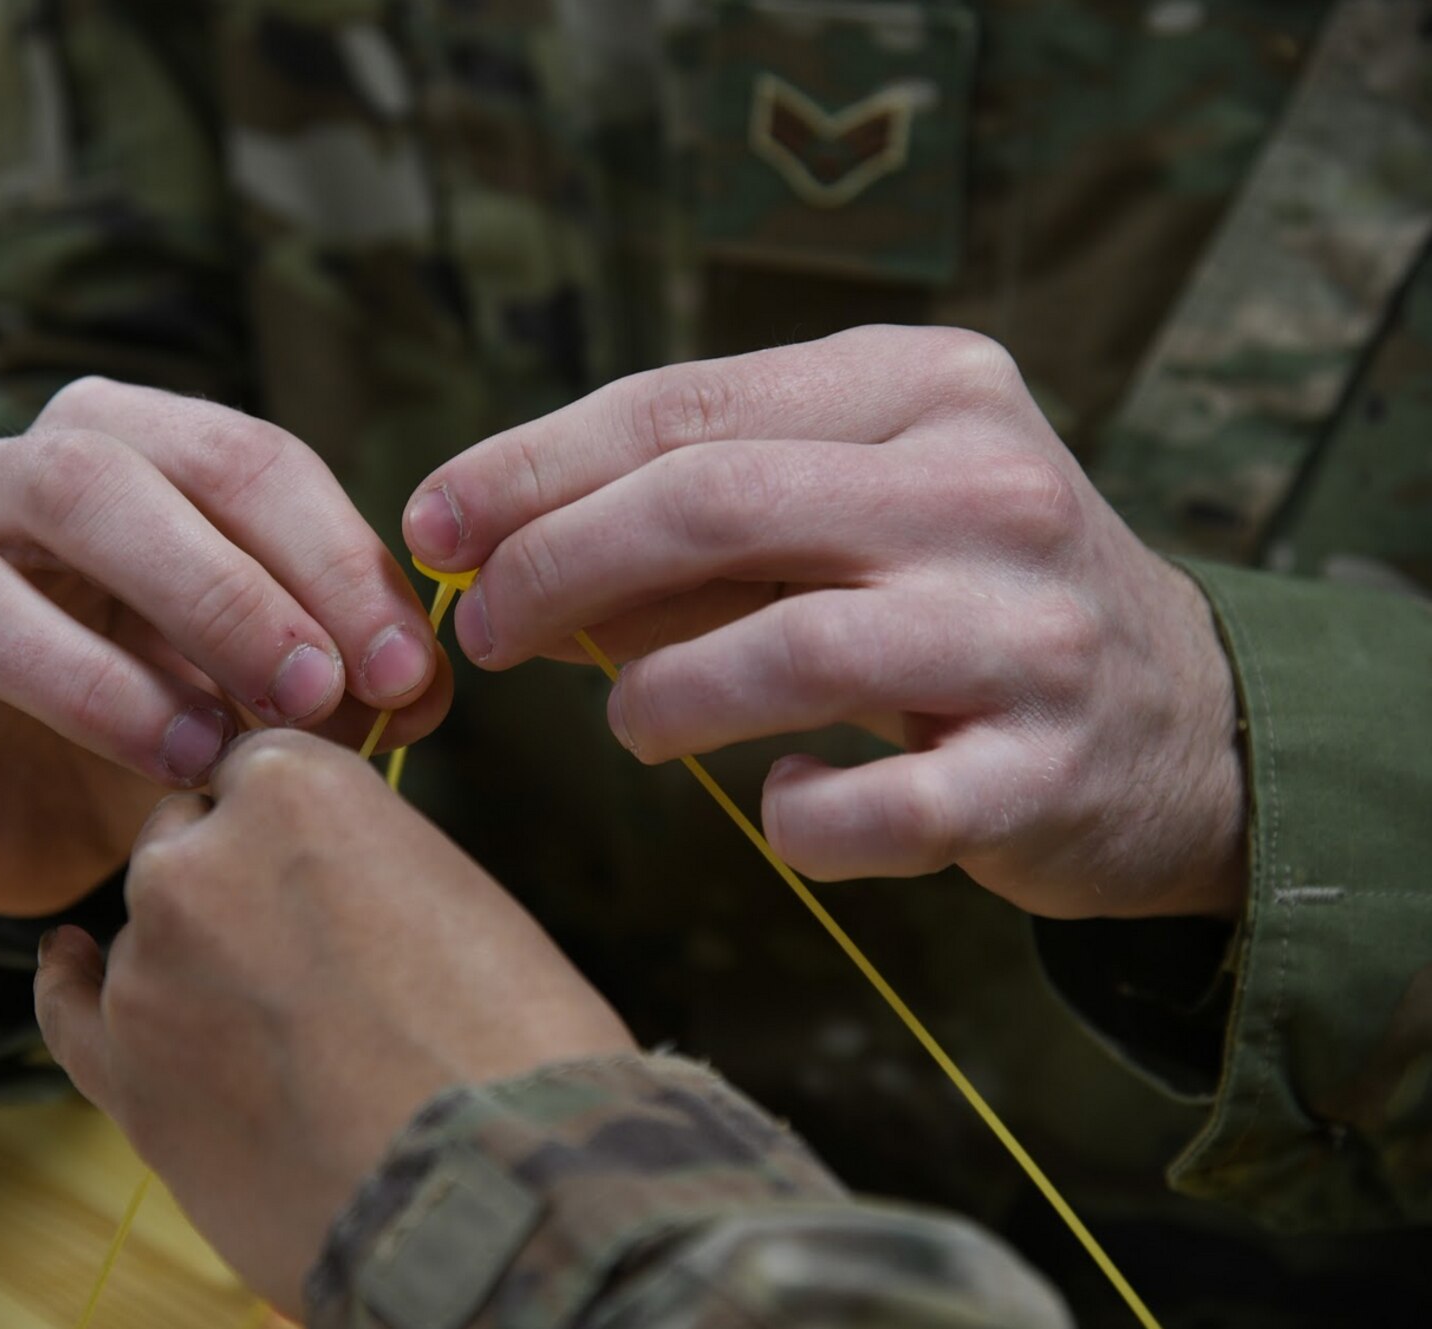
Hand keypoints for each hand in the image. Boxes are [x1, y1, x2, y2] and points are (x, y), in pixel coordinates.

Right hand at [0, 379, 450, 914]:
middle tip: (315, 700)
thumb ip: (336, 664)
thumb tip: (423, 684)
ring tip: (190, 761)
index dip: (330, 560)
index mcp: (122, 453)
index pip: (235, 459)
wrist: (23, 806)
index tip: (403, 673)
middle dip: (222, 591)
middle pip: (96, 483)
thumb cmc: (160, 715)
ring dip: (91, 676)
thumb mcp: (259, 683)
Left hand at [33, 730, 634, 1310]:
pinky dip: (70, 985)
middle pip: (189, 839)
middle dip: (237, 881)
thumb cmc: (513, 1035)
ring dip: (198, 958)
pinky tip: (68, 961)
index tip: (323, 867)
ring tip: (286, 1031)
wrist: (492, 1187)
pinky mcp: (127, 1074)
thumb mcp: (450, 886)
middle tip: (316, 955)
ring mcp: (147, 969)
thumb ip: (355, 858)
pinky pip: (70, 1012)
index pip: (257, 768)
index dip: (292, 823)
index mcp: (291, 788)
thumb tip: (310, 889)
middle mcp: (196, 858)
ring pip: (150, 931)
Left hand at [403, 326, 1245, 920]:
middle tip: (482, 631)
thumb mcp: (849, 508)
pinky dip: (797, 817)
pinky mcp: (1043, 774)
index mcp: (925, 385)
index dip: (531, 466)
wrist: (1187, 722)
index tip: (432, 524)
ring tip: (626, 723)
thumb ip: (693, 521)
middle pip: (712, 505)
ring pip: (784, 649)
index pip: (684, 406)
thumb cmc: (964, 597)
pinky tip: (780, 803)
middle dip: (556, 569)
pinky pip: (876, 808)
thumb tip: (491, 559)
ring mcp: (1025, 632)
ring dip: (656, 696)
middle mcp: (986, 489)